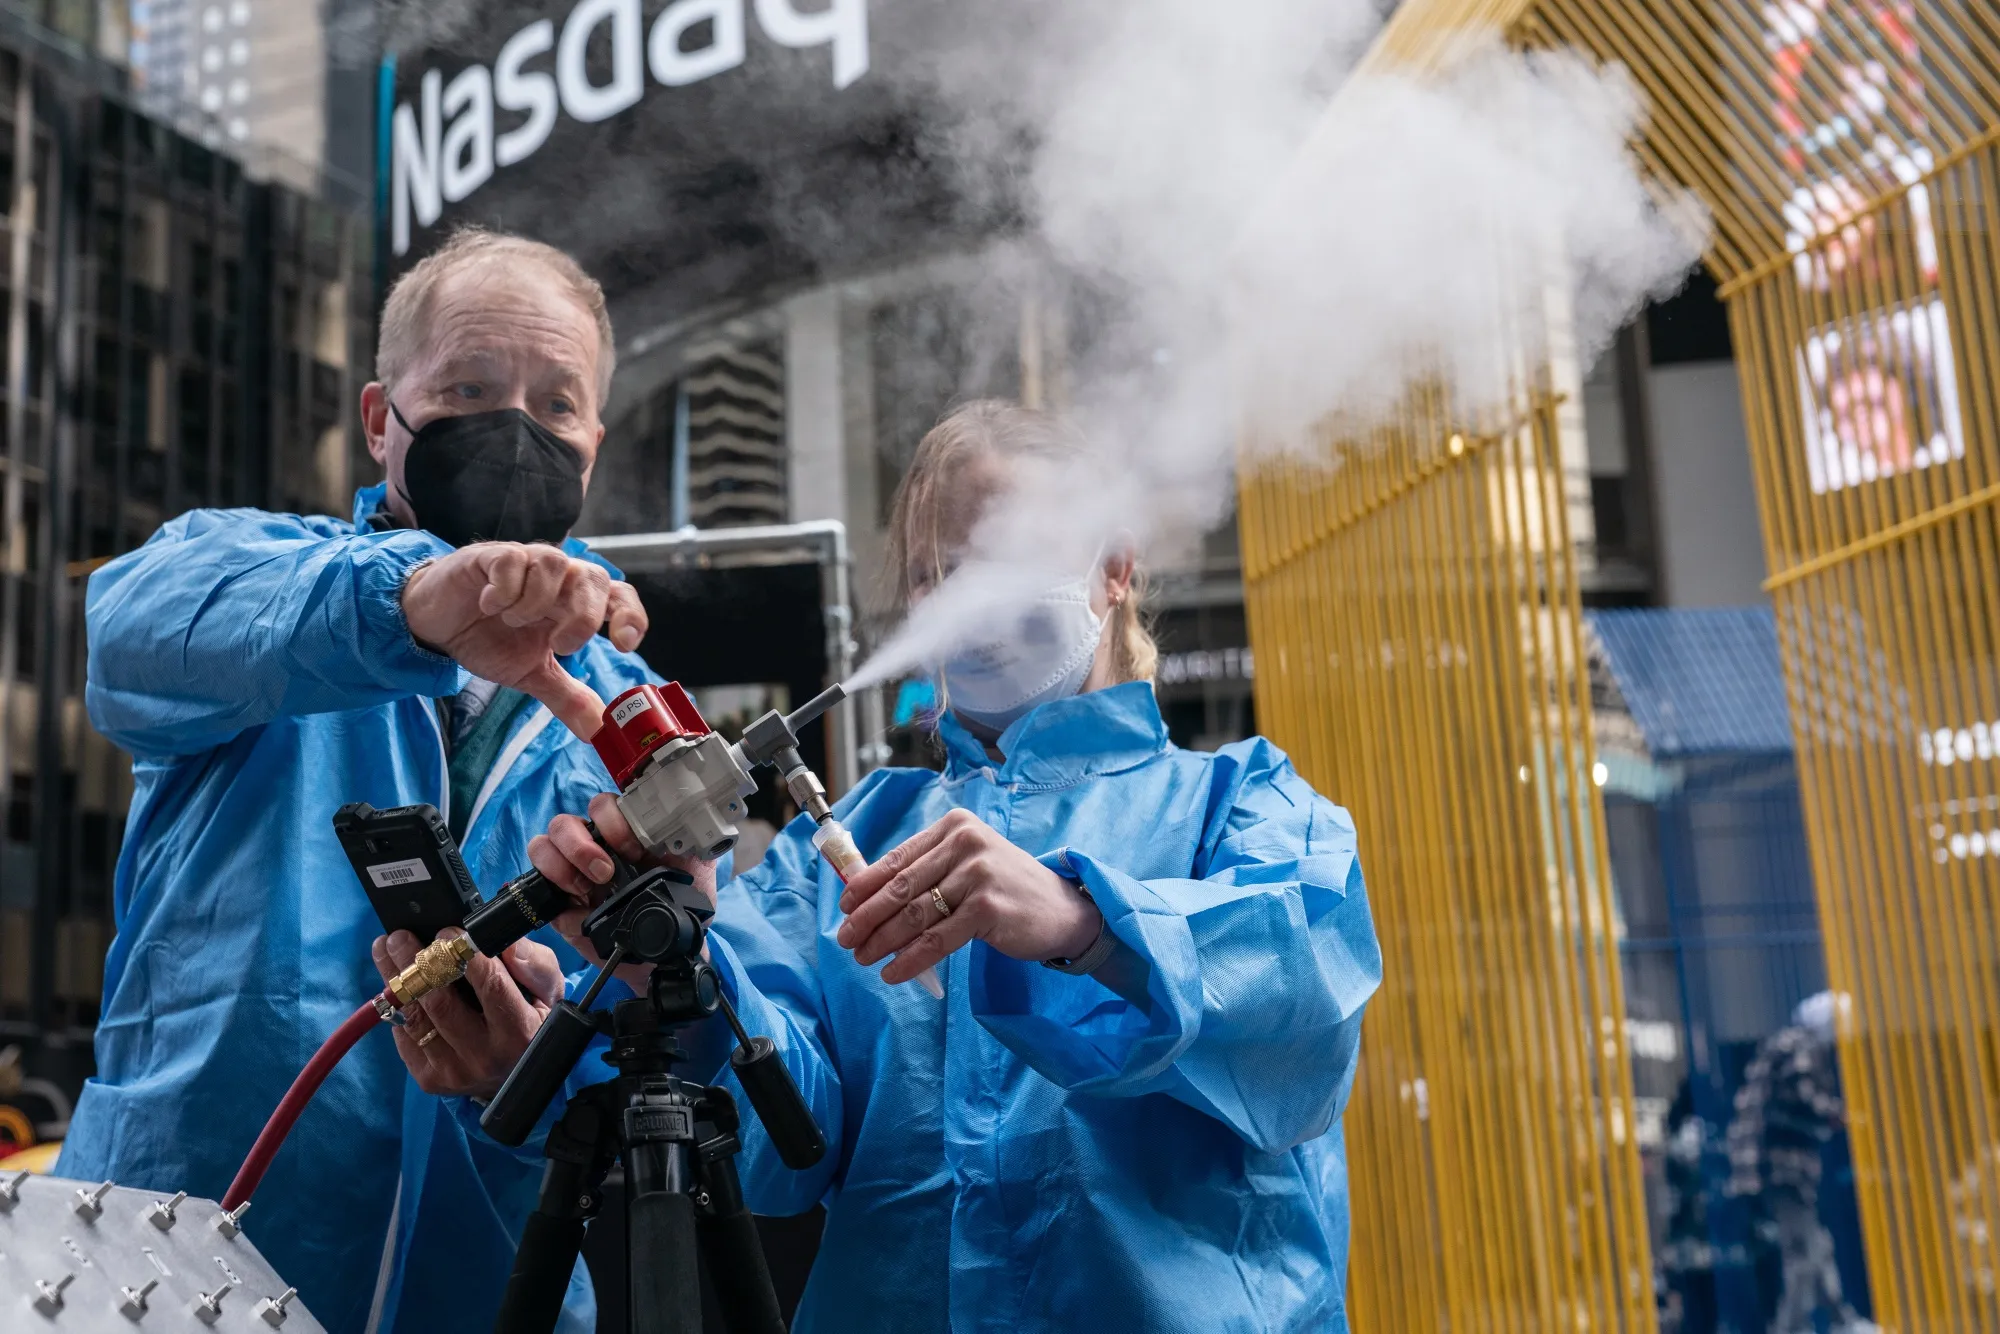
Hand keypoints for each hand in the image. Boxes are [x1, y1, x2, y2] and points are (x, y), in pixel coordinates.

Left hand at [371, 927, 563, 1099]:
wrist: (516, 1074)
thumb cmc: (531, 1022)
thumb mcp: (547, 990)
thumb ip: (532, 963)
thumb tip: (496, 940)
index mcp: (520, 1032)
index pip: (490, 986)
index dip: (464, 955)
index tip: (448, 933)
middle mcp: (485, 1057)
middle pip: (441, 1002)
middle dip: (417, 962)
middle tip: (400, 936)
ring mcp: (454, 1072)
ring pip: (416, 1017)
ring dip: (396, 979)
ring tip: (387, 950)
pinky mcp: (430, 1080)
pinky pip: (404, 1037)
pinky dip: (399, 1007)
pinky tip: (396, 985)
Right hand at [401, 543, 647, 737]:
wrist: (434, 626)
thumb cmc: (488, 639)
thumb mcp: (531, 674)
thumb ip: (567, 697)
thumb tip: (598, 732)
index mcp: (574, 603)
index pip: (619, 595)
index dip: (630, 614)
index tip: (624, 644)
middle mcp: (557, 578)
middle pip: (595, 578)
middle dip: (583, 617)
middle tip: (559, 646)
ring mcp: (526, 561)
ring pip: (556, 564)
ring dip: (537, 603)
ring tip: (511, 621)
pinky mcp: (491, 556)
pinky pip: (513, 560)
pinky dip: (506, 589)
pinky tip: (489, 605)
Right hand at [526, 792, 718, 989]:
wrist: (667, 951)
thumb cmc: (680, 904)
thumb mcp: (695, 868)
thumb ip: (692, 842)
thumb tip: (687, 832)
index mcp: (623, 832)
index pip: (602, 807)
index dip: (611, 820)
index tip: (632, 848)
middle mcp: (593, 847)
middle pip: (563, 824)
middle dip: (579, 846)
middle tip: (605, 873)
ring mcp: (572, 874)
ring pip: (542, 847)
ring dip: (559, 866)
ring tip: (584, 890)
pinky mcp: (560, 905)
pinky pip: (538, 891)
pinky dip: (555, 901)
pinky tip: (579, 915)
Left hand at [836, 808, 1100, 983]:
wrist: (1063, 909)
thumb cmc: (1007, 888)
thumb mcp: (969, 865)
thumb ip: (928, 872)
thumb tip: (867, 896)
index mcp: (955, 826)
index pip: (897, 858)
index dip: (864, 886)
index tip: (844, 908)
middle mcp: (965, 843)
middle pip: (900, 887)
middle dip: (867, 917)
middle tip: (846, 939)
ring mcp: (978, 874)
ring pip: (914, 915)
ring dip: (882, 941)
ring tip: (864, 958)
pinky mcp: (987, 908)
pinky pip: (936, 940)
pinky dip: (910, 960)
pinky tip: (893, 972)